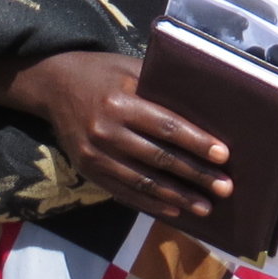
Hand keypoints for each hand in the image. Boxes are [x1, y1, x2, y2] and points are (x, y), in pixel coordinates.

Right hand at [0, 51, 230, 221]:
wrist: (52, 85)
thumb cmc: (101, 72)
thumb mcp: (129, 68)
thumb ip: (160, 86)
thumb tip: (203, 106)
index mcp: (120, 101)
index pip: (166, 126)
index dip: (196, 142)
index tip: (223, 156)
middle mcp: (106, 131)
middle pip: (158, 158)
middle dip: (195, 175)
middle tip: (225, 188)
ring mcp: (94, 155)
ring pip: (143, 181)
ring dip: (177, 197)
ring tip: (205, 207)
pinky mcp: (88, 171)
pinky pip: (123, 192)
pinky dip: (150, 203)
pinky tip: (174, 210)